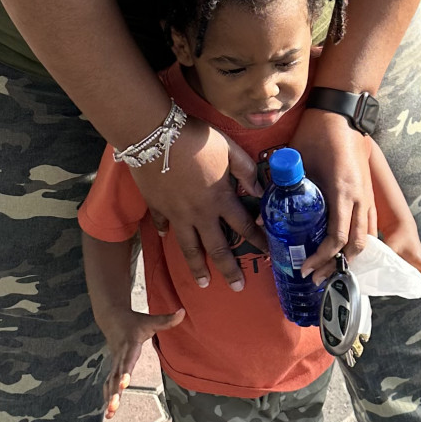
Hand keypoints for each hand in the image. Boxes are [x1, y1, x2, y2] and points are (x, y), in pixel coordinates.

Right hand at [101, 307, 184, 417]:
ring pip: (110, 382)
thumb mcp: (150, 320)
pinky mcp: (113, 368)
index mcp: (129, 345)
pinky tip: (109, 412)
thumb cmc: (134, 322)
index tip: (125, 383)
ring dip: (110, 397)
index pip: (127, 360)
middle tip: (114, 404)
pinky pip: (109, 384)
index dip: (125, 371)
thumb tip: (183, 312)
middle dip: (115, 391)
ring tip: (111, 412)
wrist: (112, 318)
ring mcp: (115, 363)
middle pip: (116, 375)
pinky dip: (108, 397)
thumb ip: (167, 320)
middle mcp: (120, 356)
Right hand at [131, 121, 259, 291]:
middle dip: (229, 269)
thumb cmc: (196, 138)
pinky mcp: (156, 205)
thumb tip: (259, 190)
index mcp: (220, 199)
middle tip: (238, 287)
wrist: (154, 134)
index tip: (266, 253)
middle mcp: (199, 213)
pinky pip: (162, 223)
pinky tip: (165, 238)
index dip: (257, 240)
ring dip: (197, 266)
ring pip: (188, 246)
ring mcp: (176, 213)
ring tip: (203, 283)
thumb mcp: (229, 149)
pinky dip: (164, 231)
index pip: (244, 226)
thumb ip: (246, 171)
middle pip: (217, 247)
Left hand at [294, 107, 377, 281]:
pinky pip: (368, 227)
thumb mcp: (297, 162)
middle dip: (335, 266)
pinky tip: (344, 251)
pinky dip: (357, 244)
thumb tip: (263, 219)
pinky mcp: (369, 194)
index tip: (304, 267)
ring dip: (349, 258)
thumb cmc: (317, 135)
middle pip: (355, 246)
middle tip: (315, 278)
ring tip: (330, 269)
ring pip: (366, 239)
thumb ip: (282, 190)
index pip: (336, 237)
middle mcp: (359, 198)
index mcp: (342, 191)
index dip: (321, 257)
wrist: (342, 114)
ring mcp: (367, 196)